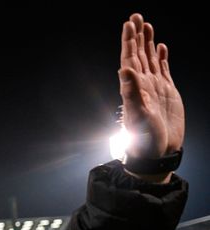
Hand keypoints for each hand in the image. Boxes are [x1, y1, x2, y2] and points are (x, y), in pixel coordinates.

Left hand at [119, 14, 183, 166]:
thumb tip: (124, 69)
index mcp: (133, 87)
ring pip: (150, 59)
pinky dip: (161, 57)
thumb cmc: (144, 138)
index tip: (128, 24)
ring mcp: (154, 87)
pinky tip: (160, 47)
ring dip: (148, 42)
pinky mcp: (166, 92)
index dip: (128, 41)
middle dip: (137, 35)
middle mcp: (142, 84)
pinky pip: (163, 69)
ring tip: (146, 25)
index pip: (129, 58)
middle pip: (138, 54)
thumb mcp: (137, 114)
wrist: (157, 152)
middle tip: (136, 16)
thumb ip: (131, 91)